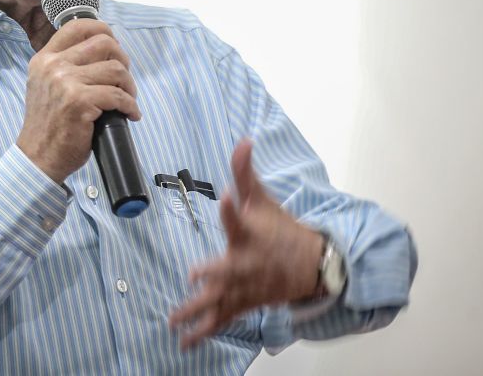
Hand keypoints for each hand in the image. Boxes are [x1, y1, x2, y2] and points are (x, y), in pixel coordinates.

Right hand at [17, 19, 140, 182]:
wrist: (38, 157)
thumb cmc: (49, 124)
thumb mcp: (47, 84)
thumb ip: (65, 65)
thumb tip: (104, 49)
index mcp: (45, 58)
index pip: (77, 26)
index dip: (103, 30)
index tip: (114, 47)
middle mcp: (53, 66)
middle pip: (104, 43)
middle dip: (122, 60)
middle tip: (122, 80)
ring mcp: (65, 83)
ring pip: (116, 69)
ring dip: (129, 86)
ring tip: (127, 99)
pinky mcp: (79, 102)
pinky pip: (118, 95)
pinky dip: (130, 105)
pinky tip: (129, 115)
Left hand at [168, 138, 322, 348]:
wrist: (310, 265)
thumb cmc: (281, 229)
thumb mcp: (263, 199)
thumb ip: (246, 173)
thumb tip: (242, 141)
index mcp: (250, 234)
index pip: (240, 218)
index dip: (233, 207)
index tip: (228, 196)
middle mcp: (246, 263)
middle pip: (229, 268)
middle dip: (215, 271)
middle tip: (196, 273)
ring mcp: (244, 287)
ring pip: (219, 300)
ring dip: (196, 310)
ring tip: (173, 319)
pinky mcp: (242, 303)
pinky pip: (221, 320)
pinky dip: (203, 332)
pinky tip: (185, 342)